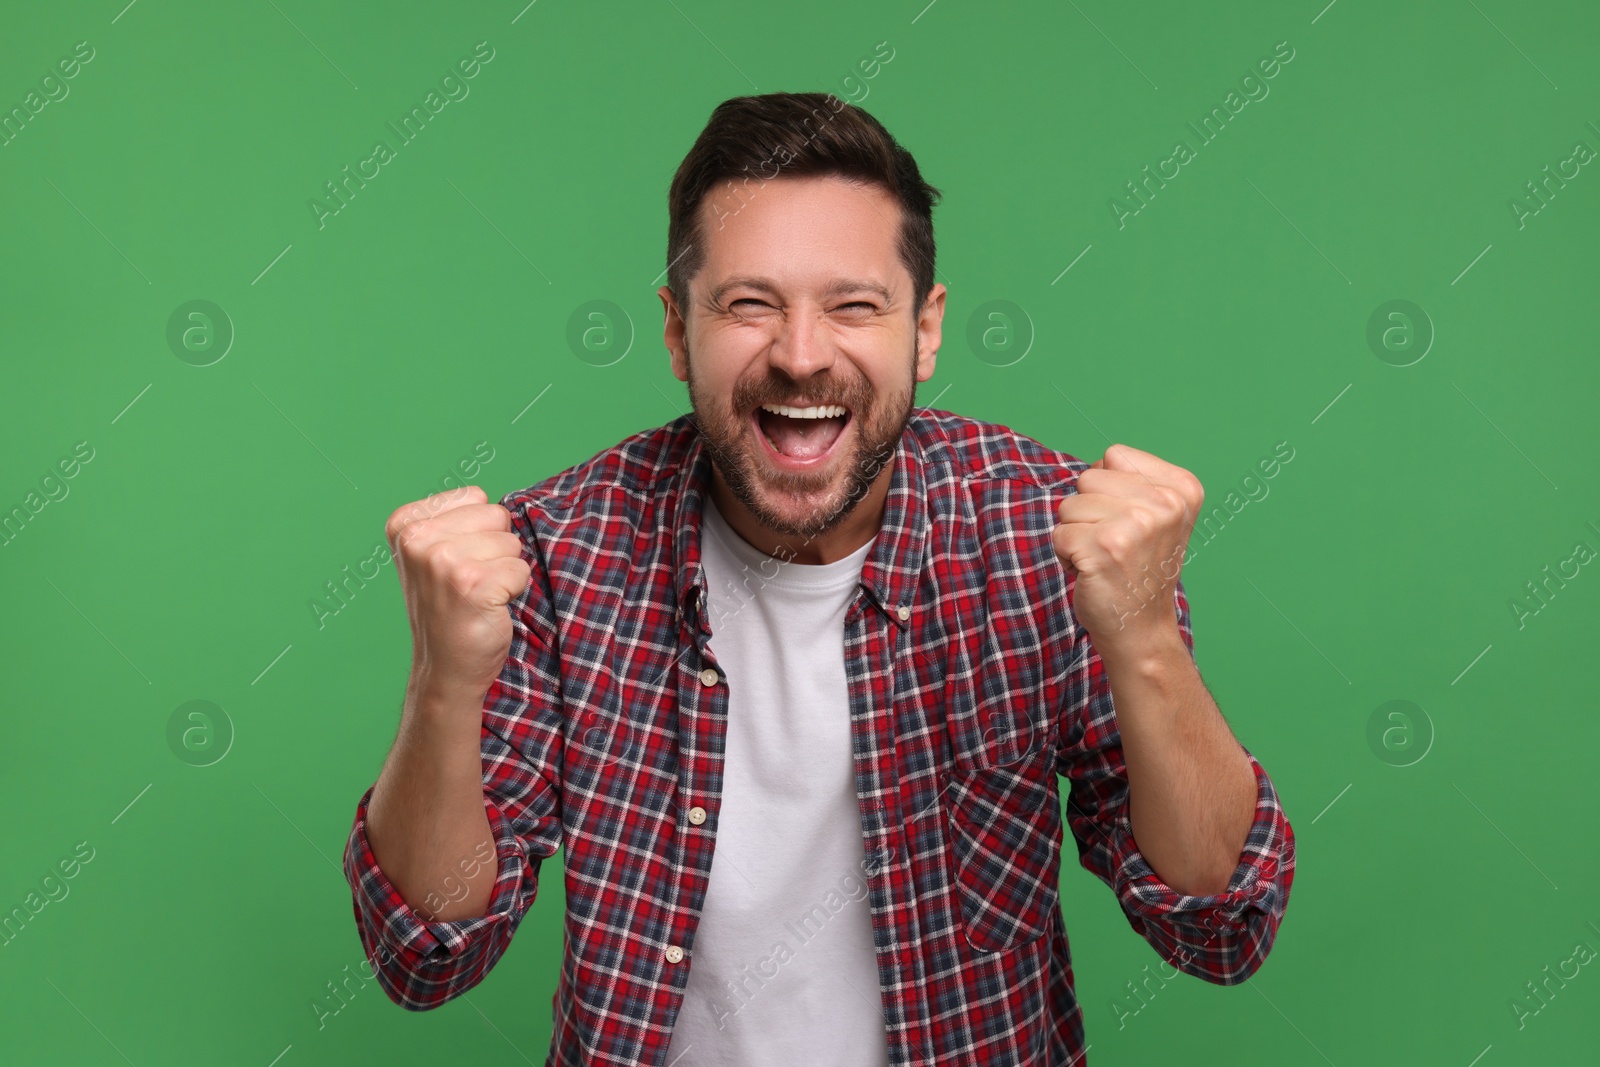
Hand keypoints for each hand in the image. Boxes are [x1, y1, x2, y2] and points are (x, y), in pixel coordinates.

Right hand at [386, 485, 532, 701]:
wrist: (445, 668)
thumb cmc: (448, 607)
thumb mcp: (434, 553)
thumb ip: (457, 519)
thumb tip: (498, 502)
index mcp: (405, 523)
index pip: (475, 496)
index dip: (478, 531)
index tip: (455, 564)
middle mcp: (417, 539)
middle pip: (497, 515)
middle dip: (495, 548)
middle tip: (470, 582)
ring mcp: (443, 561)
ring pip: (511, 543)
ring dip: (504, 571)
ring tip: (477, 595)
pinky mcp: (473, 584)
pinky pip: (521, 569)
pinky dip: (513, 591)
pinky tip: (487, 608)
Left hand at [1052, 443, 1202, 653]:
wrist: (1141, 628)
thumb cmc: (1139, 568)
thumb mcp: (1158, 516)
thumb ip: (1133, 482)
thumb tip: (1096, 465)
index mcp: (1182, 488)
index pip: (1114, 456)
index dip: (1108, 489)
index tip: (1129, 522)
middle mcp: (1165, 504)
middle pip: (1088, 478)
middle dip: (1088, 511)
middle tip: (1113, 544)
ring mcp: (1136, 525)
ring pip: (1069, 505)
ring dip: (1076, 534)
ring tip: (1103, 558)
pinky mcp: (1104, 548)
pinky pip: (1059, 534)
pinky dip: (1065, 556)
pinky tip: (1092, 572)